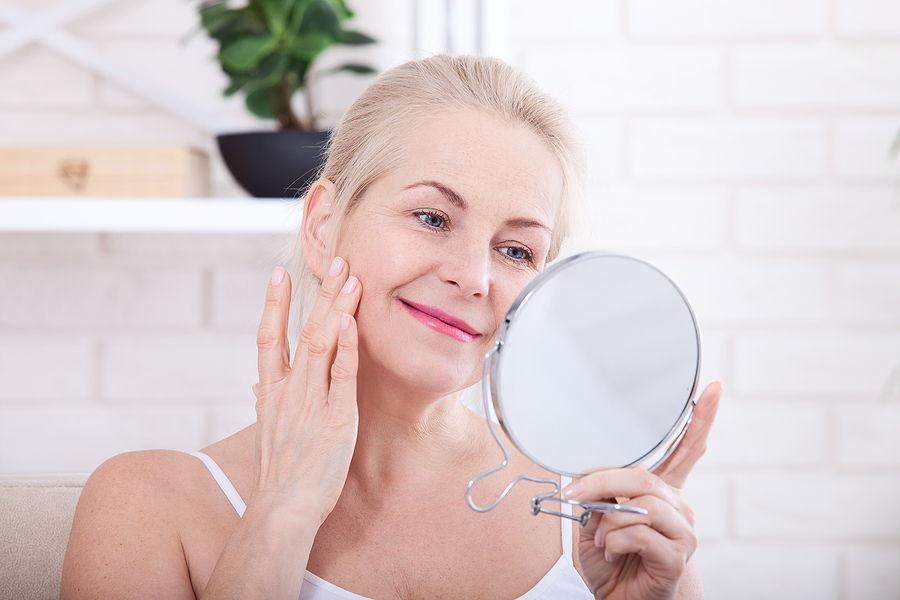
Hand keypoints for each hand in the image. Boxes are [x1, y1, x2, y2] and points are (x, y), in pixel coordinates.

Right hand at [251, 258, 361, 521]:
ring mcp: (311, 403)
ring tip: (351, 279)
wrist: (282, 510)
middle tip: (336, 262)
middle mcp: (287, 391)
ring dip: (337, 308)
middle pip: (302, 330)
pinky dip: (346, 347)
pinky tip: (350, 322)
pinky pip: (341, 376)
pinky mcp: (336, 419)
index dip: (274, 303)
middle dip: (321, 293)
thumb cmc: (278, 475)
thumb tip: (258, 382)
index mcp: (269, 393)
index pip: (267, 337)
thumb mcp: (265, 431)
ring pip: (322, 344)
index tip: (279, 274)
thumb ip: (265, 401)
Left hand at [566, 381, 721, 599]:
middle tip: (575, 491)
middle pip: (644, 476)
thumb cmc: (612, 562)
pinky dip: (614, 541)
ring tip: (600, 538)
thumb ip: (600, 497)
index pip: (686, 451)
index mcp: (661, 494)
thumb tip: (591, 480)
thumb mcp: (595, 523)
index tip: (710, 389)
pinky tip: (612, 552)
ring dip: (608, 519)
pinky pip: (638, 533)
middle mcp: (678, 509)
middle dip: (603, 481)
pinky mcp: (676, 557)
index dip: (699, 420)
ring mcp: (682, 533)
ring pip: (641, 504)